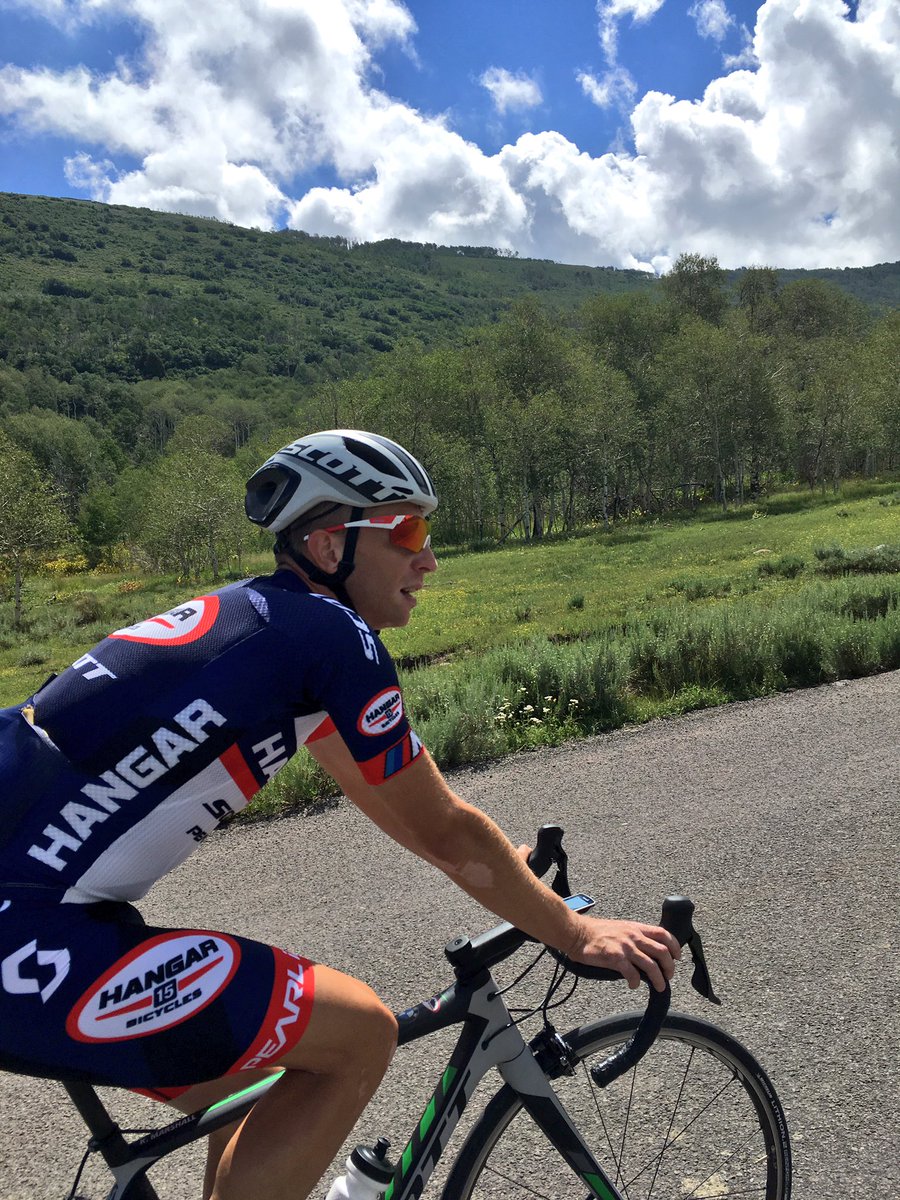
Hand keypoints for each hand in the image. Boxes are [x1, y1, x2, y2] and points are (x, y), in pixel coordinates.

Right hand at [566, 916, 680, 991]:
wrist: (576, 932)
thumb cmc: (595, 932)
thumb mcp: (620, 928)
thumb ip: (634, 937)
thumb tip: (646, 953)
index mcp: (636, 928)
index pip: (663, 934)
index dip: (674, 947)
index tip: (677, 958)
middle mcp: (633, 936)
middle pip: (662, 952)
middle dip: (669, 967)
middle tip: (668, 977)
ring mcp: (625, 947)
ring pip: (651, 965)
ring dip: (659, 979)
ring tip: (659, 987)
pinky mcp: (615, 957)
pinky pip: (632, 973)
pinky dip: (636, 982)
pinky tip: (633, 985)